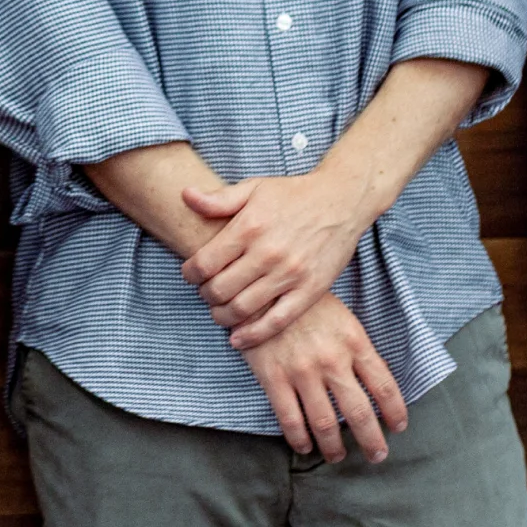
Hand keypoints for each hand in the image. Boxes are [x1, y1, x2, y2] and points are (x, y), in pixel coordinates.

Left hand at [180, 169, 370, 350]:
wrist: (341, 201)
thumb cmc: (293, 194)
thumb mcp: (253, 188)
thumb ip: (218, 199)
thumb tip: (185, 196)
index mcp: (249, 227)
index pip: (204, 263)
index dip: (189, 274)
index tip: (190, 275)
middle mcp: (268, 253)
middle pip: (219, 289)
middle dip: (205, 295)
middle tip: (205, 293)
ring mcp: (290, 274)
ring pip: (243, 309)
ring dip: (222, 316)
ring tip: (219, 311)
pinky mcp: (309, 291)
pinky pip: (276, 322)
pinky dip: (252, 335)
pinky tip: (238, 338)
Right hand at [240, 294, 407, 464]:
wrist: (260, 287)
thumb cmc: (305, 303)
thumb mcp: (342, 317)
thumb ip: (358, 349)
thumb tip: (374, 385)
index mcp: (354, 341)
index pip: (384, 386)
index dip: (395, 412)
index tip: (398, 427)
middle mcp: (332, 360)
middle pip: (359, 412)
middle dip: (372, 441)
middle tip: (377, 455)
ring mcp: (302, 371)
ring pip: (325, 423)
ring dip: (334, 448)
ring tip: (337, 456)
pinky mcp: (274, 377)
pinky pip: (291, 419)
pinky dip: (299, 439)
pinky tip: (304, 447)